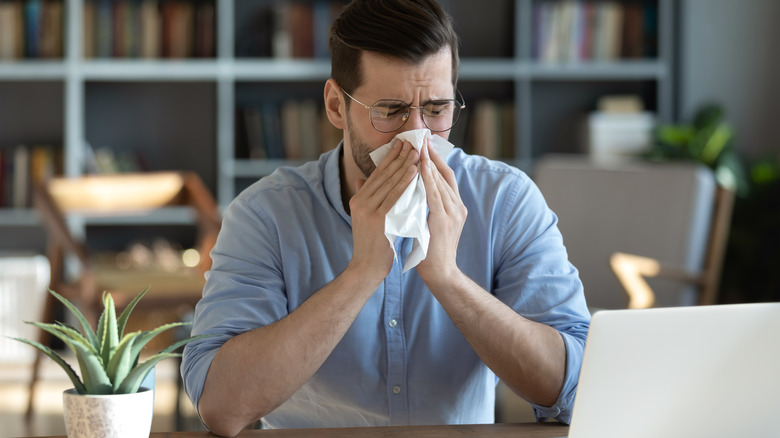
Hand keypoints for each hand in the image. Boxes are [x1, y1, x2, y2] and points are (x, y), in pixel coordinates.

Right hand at [347, 140, 419, 282]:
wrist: (366, 268)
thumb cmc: (371, 244)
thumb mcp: (363, 218)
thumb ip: (364, 197)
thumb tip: (360, 179)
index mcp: (358, 199)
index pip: (377, 174)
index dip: (390, 157)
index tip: (402, 144)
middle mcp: (360, 202)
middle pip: (383, 175)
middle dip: (399, 157)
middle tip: (412, 142)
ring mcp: (368, 210)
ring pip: (390, 182)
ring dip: (405, 165)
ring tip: (416, 152)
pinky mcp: (378, 219)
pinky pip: (395, 196)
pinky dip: (405, 182)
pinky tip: (415, 172)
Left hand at [416, 139, 466, 286]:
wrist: (439, 274)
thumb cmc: (430, 251)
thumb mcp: (427, 223)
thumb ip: (422, 206)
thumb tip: (408, 190)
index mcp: (454, 207)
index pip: (445, 176)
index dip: (435, 159)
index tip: (424, 144)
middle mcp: (457, 206)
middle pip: (445, 173)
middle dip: (432, 155)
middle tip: (420, 138)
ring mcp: (453, 213)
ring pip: (441, 181)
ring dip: (429, 162)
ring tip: (418, 146)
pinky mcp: (444, 220)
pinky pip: (435, 195)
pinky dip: (428, 179)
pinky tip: (420, 167)